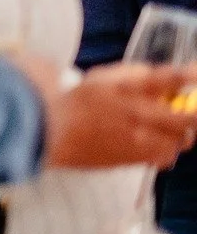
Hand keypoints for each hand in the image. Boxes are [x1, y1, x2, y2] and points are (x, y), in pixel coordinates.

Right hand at [31, 60, 196, 169]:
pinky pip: (164, 158)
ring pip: (179, 142)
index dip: (189, 75)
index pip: (168, 79)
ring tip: (169, 129)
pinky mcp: (135, 159)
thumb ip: (130, 74)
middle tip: (190, 111)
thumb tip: (155, 75)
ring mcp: (138, 140)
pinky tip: (154, 144)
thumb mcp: (101, 77)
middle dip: (194, 114)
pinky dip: (165, 150)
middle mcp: (138, 114)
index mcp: (128, 88)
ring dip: (179, 135)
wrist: (51, 132)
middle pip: (187, 118)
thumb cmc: (74, 101)